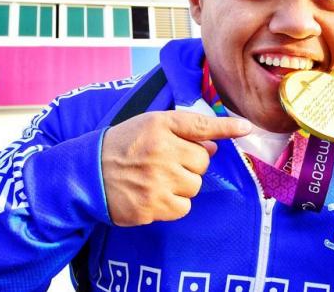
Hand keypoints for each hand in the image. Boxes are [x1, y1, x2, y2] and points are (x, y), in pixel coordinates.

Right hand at [102, 111, 250, 225]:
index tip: (247, 129)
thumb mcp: (148, 126)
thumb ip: (183, 130)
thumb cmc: (122, 146)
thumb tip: (215, 144)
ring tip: (156, 179)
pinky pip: (183, 208)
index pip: (201, 126)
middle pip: (202, 162)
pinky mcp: (151, 207)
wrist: (87, 175)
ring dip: (182, 186)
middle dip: (190, 164)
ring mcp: (156, 181)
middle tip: (165, 163)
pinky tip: (153, 195)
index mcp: (159, 126)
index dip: (226, 129)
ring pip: (195, 186)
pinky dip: (173, 204)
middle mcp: (160, 151)